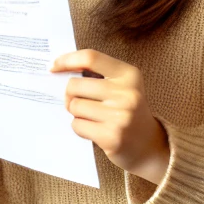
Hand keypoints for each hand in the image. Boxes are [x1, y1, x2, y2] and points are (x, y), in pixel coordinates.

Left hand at [53, 49, 169, 182]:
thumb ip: (97, 75)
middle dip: (70, 95)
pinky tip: (94, 130)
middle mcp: (127, 93)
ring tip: (92, 118)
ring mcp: (120, 116)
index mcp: (129, 74)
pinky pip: (77, 125)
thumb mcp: (122, 86)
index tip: (54, 66)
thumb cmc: (127, 111)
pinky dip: (80, 127)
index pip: (90, 58)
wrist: (149, 145)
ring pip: (74, 107)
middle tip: (80, 102)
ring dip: (76, 113)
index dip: (67, 60)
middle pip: (75, 85)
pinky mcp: (112, 137)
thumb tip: (59, 68)